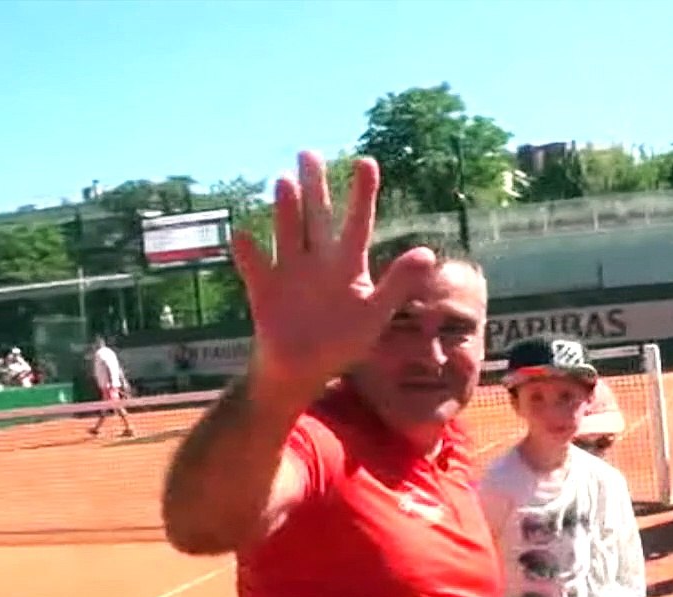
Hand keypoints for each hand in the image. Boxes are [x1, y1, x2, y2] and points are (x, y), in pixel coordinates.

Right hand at [232, 151, 435, 394]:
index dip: (362, 194)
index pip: (357, 222)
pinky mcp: (264, 288)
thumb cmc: (344, 339)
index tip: (367, 161)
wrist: (305, 367)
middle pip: (316, 217)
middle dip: (314, 187)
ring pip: (288, 233)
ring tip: (285, 181)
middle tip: (309, 153)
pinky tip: (245, 236)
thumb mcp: (375, 313)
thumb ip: (398, 283)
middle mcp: (317, 260)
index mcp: (347, 264)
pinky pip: (255, 267)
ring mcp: (289, 271)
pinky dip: (249, 254)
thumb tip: (427, 254)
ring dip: (286, 210)